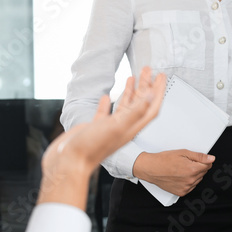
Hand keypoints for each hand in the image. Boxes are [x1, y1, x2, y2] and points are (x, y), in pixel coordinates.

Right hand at [40, 67, 165, 207]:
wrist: (69, 161)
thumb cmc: (92, 148)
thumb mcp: (117, 126)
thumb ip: (136, 111)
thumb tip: (152, 96)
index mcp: (131, 127)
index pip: (150, 107)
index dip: (158, 92)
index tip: (161, 77)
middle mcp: (123, 127)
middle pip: (139, 103)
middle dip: (145, 86)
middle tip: (149, 70)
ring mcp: (109, 127)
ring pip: (124, 106)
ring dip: (130, 91)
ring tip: (133, 76)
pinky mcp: (95, 127)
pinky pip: (105, 113)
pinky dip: (107, 103)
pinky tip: (107, 96)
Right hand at [133, 149, 213, 196]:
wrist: (151, 168)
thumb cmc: (164, 160)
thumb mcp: (183, 153)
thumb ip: (199, 156)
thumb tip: (211, 159)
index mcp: (192, 170)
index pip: (208, 165)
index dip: (203, 160)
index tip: (197, 159)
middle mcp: (190, 180)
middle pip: (203, 172)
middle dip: (198, 167)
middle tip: (186, 162)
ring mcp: (186, 188)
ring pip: (197, 180)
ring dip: (193, 174)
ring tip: (182, 169)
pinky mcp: (181, 192)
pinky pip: (191, 186)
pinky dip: (188, 181)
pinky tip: (180, 176)